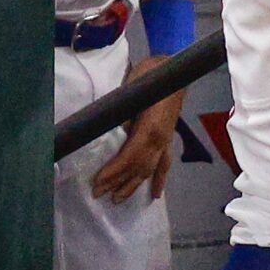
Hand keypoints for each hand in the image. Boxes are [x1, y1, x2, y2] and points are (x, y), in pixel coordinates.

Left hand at [91, 60, 182, 202]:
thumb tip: (113, 136)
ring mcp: (165, 141)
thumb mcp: (130, 92)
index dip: (113, 173)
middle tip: (99, 194)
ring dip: (132, 185)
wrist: (172, 70)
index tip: (97, 183)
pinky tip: (154, 194)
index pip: (129, 158)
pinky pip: (164, 164)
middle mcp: (160, 140)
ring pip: (148, 170)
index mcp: (150, 130)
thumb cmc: (150, 76)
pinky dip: (158, 179)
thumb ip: (122, 116)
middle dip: (118, 183)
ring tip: (117, 199)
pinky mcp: (167, 139)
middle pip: (137, 168)